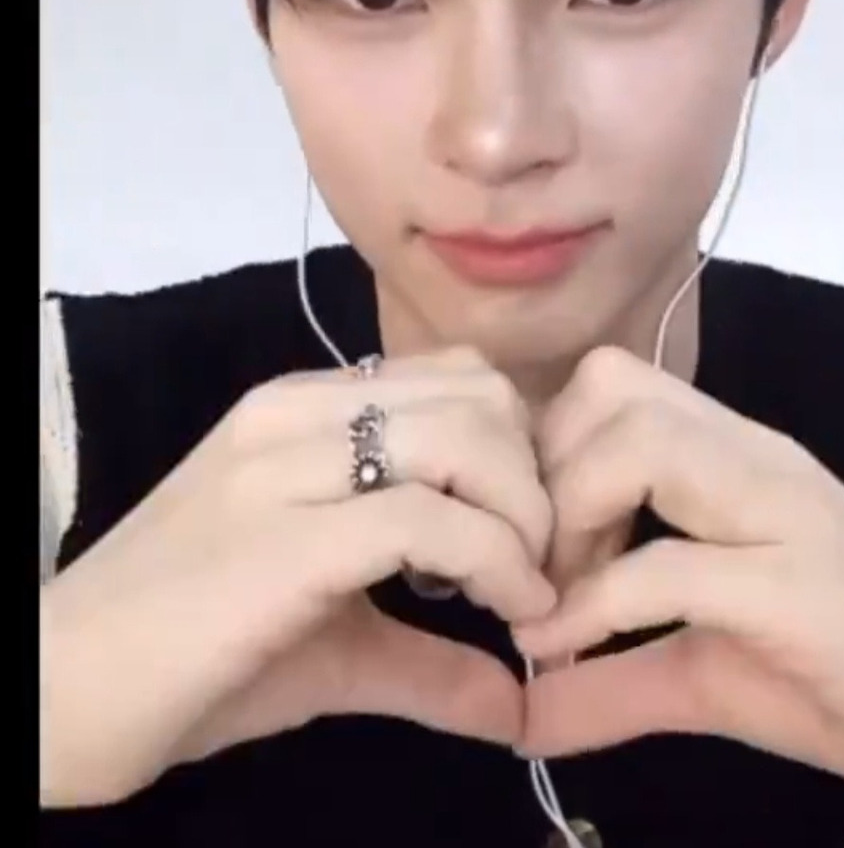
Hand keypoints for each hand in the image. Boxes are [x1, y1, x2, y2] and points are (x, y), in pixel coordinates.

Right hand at [41, 349, 553, 808]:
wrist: (61, 690)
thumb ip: (427, 661)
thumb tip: (520, 708)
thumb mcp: (329, 646)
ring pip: (467, 435)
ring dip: (526, 515)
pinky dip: (499, 561)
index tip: (533, 533)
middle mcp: (298, 415)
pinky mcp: (286, 535)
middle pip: (480, 394)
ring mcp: (288, 465)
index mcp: (305, 414)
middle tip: (538, 562)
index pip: (459, 378)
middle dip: (538, 479)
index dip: (523, 449)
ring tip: (522, 588)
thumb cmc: (188, 658)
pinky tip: (508, 611)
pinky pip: (431, 516)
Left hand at [512, 347, 843, 823]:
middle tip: (539, 567)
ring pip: (641, 444)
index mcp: (734, 458)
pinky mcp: (803, 588)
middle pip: (611, 390)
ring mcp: (784, 513)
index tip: (531, 538)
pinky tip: (563, 652)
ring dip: (570, 520)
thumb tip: (519, 713)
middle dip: (545, 473)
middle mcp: (756, 460)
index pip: (612, 383)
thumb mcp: (708, 676)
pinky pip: (671, 566)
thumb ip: (612, 681)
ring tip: (558, 601)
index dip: (545, 448)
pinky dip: (593, 607)